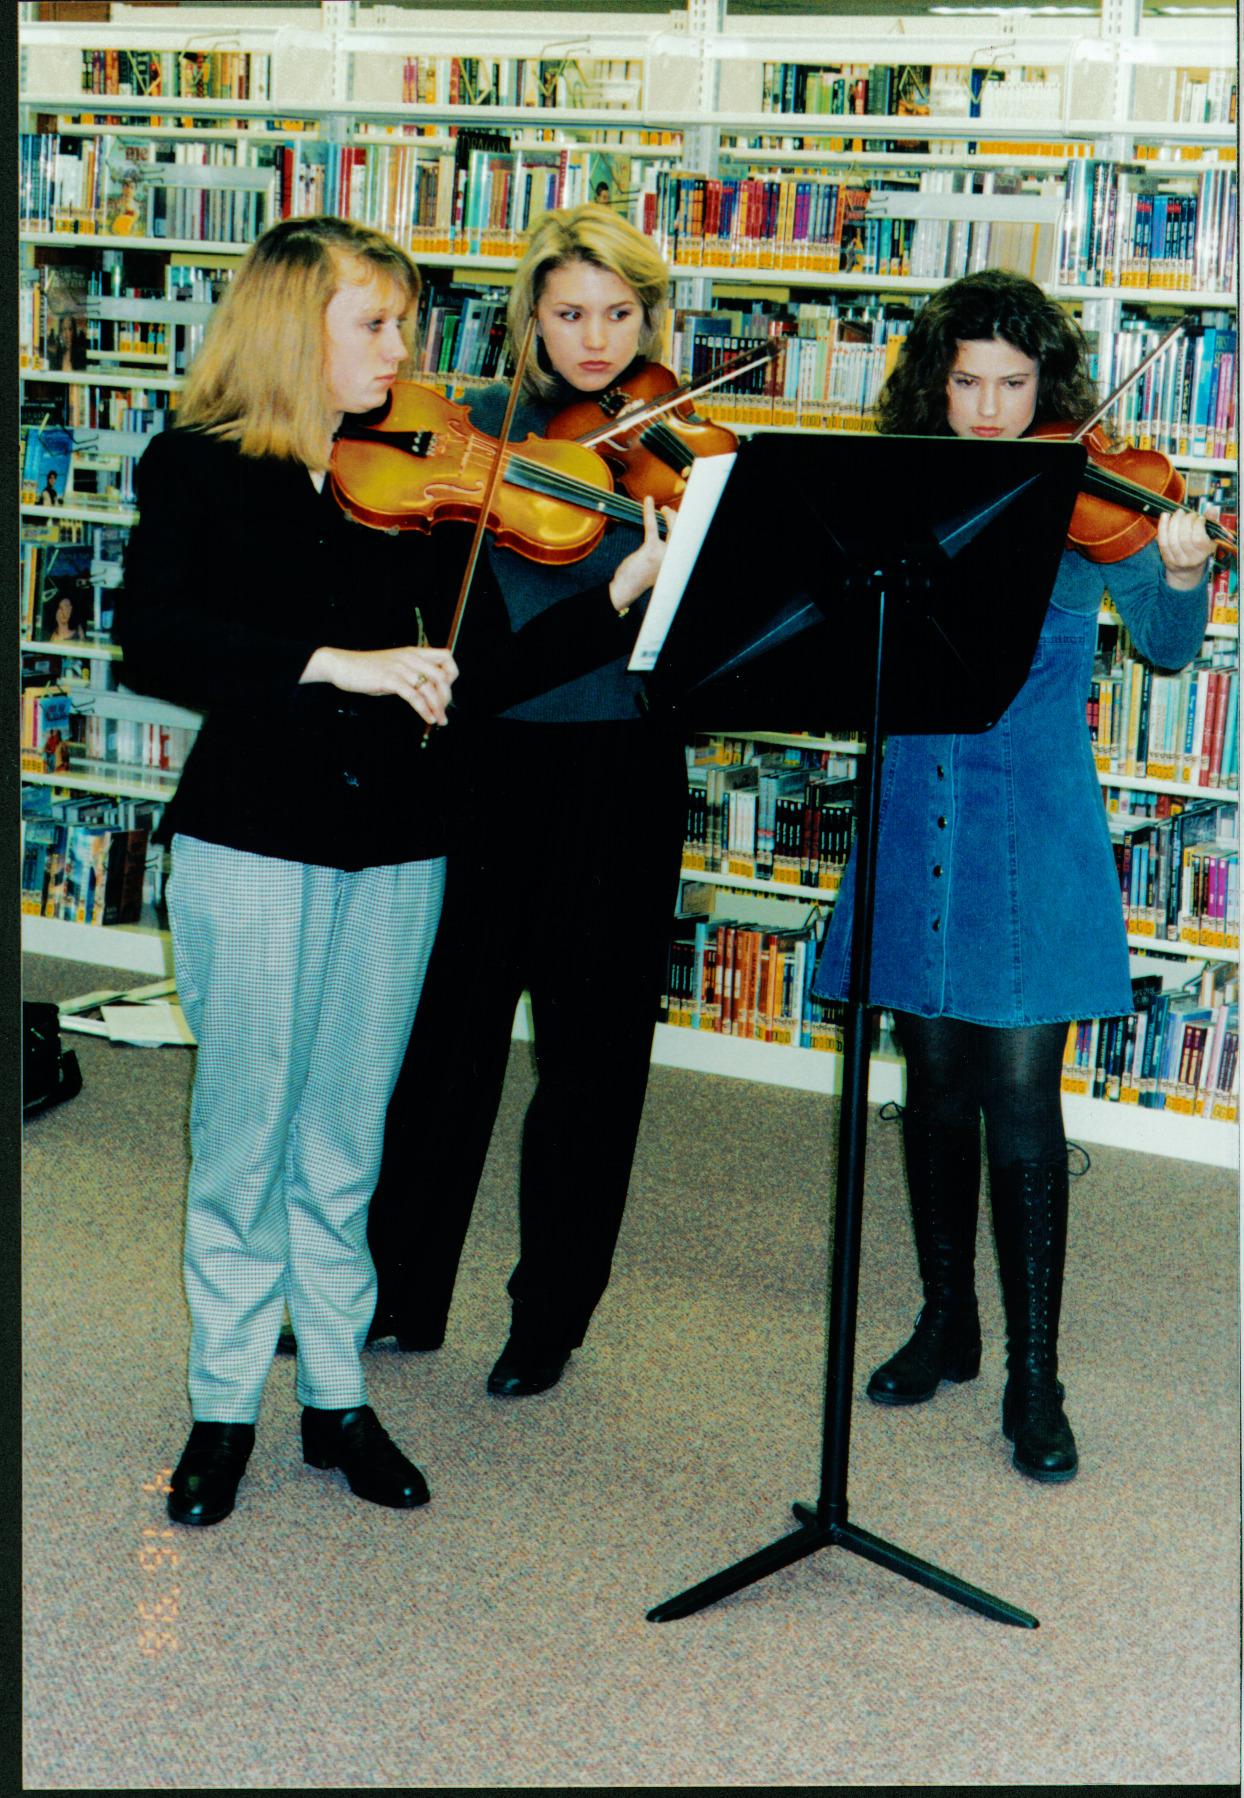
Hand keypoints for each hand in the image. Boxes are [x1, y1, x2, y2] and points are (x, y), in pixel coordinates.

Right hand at [301, 644, 458, 726]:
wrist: (342, 666)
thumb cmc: (368, 670)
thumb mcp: (395, 667)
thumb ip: (412, 674)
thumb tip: (430, 692)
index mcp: (414, 652)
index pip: (446, 657)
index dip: (452, 674)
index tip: (447, 690)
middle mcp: (410, 658)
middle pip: (442, 676)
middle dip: (446, 697)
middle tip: (443, 712)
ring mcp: (400, 668)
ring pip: (429, 689)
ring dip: (438, 708)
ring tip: (440, 720)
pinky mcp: (390, 680)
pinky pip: (414, 696)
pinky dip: (424, 709)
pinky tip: (428, 718)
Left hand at [608, 493, 677, 612]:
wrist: (628, 587)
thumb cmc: (643, 574)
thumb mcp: (660, 563)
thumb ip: (668, 550)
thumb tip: (673, 531)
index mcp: (679, 562)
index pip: (688, 539)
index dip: (688, 525)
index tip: (688, 514)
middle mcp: (676, 559)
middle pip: (684, 531)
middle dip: (679, 518)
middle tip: (668, 511)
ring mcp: (666, 555)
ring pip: (673, 527)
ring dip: (670, 515)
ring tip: (663, 510)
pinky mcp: (652, 550)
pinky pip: (653, 526)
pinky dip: (649, 512)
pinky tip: (648, 501)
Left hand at [1156, 507, 1214, 589]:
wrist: (1187, 569)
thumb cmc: (1200, 548)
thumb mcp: (1210, 537)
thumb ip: (1211, 523)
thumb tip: (1212, 509)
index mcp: (1204, 554)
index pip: (1198, 539)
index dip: (1197, 524)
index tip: (1199, 517)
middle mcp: (1190, 559)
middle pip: (1184, 538)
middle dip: (1185, 521)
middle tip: (1188, 514)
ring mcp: (1177, 560)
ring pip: (1172, 539)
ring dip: (1174, 522)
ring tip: (1179, 513)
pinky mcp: (1166, 558)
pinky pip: (1162, 541)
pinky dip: (1162, 527)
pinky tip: (1165, 515)